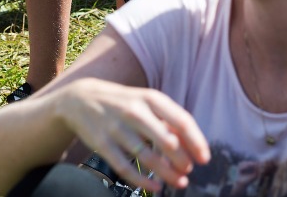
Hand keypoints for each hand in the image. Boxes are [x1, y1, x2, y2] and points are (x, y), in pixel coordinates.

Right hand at [54, 78, 208, 193]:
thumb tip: (193, 143)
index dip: (196, 142)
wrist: (81, 98)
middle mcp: (134, 111)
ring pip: (148, 158)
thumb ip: (168, 119)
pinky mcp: (102, 144)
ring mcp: (117, 128)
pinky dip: (143, 183)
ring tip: (179, 182)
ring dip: (167, 175)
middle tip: (188, 171)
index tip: (204, 158)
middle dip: (182, 161)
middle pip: (167, 142)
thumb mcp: (145, 101)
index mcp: (149, 98)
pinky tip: (155, 188)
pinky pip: (126, 169)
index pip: (180, 120)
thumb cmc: (123, 102)